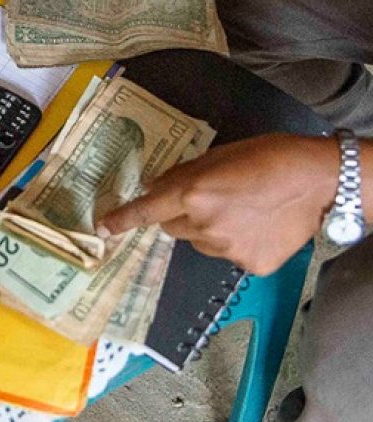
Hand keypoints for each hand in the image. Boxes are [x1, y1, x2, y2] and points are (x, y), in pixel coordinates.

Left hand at [99, 134, 338, 274]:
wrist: (319, 179)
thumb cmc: (267, 156)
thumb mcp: (217, 156)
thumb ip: (182, 175)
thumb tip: (155, 188)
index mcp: (192, 193)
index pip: (146, 211)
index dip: (121, 220)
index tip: (102, 229)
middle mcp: (204, 225)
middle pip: (173, 228)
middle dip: (181, 216)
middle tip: (210, 199)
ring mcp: (228, 249)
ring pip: (200, 243)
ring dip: (209, 230)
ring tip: (242, 210)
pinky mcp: (250, 265)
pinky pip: (229, 255)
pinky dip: (237, 243)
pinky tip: (259, 226)